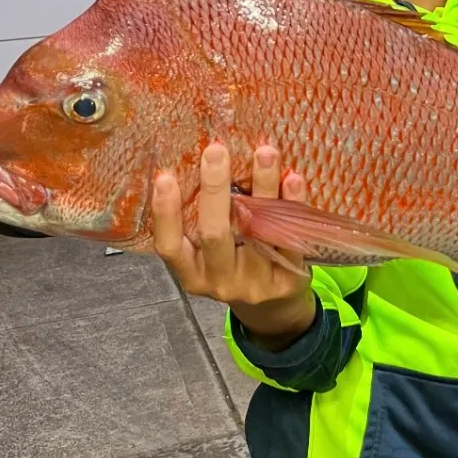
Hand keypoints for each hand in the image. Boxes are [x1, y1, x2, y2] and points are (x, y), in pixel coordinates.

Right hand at [151, 143, 315, 343]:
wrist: (273, 307)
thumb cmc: (235, 264)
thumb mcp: (209, 253)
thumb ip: (203, 219)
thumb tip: (205, 158)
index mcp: (193, 273)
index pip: (169, 246)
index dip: (164, 214)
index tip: (164, 177)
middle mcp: (220, 280)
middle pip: (214, 234)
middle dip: (214, 190)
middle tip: (216, 151)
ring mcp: (255, 282)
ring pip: (257, 231)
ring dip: (262, 188)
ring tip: (264, 153)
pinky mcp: (288, 278)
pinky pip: (290, 237)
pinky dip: (291, 204)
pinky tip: (293, 179)